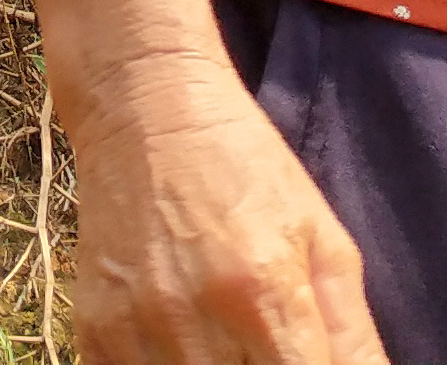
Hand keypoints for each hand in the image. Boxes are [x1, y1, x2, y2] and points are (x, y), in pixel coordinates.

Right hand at [69, 51, 388, 364]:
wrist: (146, 108)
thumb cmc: (247, 167)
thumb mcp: (322, 238)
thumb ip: (353, 335)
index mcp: (267, 295)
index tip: (303, 361)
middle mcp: (197, 319)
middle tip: (265, 345)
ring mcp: (136, 328)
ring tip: (225, 341)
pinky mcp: (93, 328)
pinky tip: (181, 343)